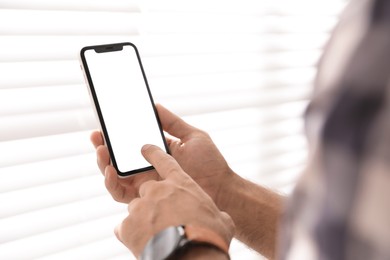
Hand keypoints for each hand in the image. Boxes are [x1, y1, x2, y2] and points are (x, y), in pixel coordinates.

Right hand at [91, 104, 234, 205]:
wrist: (221, 188)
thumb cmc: (210, 163)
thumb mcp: (191, 136)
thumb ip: (172, 122)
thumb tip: (154, 104)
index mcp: (156, 152)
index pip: (130, 143)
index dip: (115, 134)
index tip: (105, 122)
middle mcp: (147, 168)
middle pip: (117, 159)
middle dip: (103, 147)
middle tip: (97, 136)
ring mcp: (145, 184)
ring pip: (114, 176)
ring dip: (103, 164)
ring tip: (102, 151)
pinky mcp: (145, 199)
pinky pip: (121, 194)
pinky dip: (112, 183)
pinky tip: (111, 170)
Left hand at [115, 144, 234, 256]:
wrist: (192, 256)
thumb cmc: (209, 236)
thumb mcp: (220, 219)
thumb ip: (214, 212)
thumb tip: (221, 217)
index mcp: (180, 183)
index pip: (164, 160)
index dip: (153, 154)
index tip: (144, 149)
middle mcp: (157, 190)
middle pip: (147, 189)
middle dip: (152, 201)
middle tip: (163, 218)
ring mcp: (140, 206)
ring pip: (136, 209)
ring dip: (143, 220)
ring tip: (157, 235)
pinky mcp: (127, 226)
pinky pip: (124, 228)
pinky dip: (132, 235)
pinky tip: (145, 244)